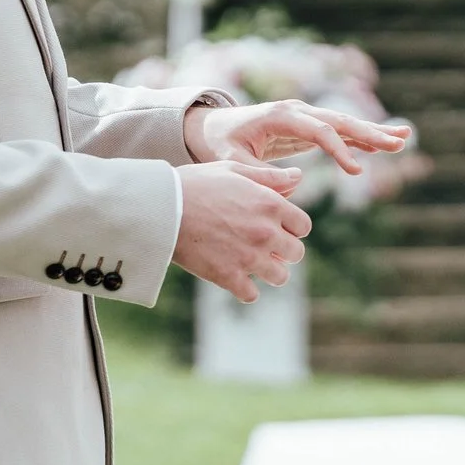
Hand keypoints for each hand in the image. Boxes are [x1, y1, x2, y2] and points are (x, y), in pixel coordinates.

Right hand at [172, 160, 309, 302]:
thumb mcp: (234, 170)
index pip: (303, 227)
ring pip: (279, 277)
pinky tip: (234, 276)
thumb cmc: (196, 184)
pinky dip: (245, 289)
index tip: (277, 227)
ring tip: (251, 263)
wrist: (161, 207)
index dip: (291, 227)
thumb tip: (298, 176)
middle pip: (295, 253)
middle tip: (264, 246)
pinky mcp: (228, 276)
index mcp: (271, 205)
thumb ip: (269, 177)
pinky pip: (251, 294)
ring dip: (269, 271)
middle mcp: (266, 233)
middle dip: (283, 251)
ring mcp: (249, 257)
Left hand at [185, 100, 409, 174]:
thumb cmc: (219, 144)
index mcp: (281, 115)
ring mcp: (306, 117)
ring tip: (405, 137)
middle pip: (340, 121)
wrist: (212, 128)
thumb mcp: (231, 161)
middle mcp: (298, 111)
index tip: (356, 171)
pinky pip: (339, 132)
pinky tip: (383, 145)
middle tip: (399, 142)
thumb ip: (259, 172)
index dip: (339, 149)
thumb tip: (296, 182)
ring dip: (373, 132)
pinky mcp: (308, 128)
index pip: (319, 130)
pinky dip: (361, 138)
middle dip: (370, 131)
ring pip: (345, 124)